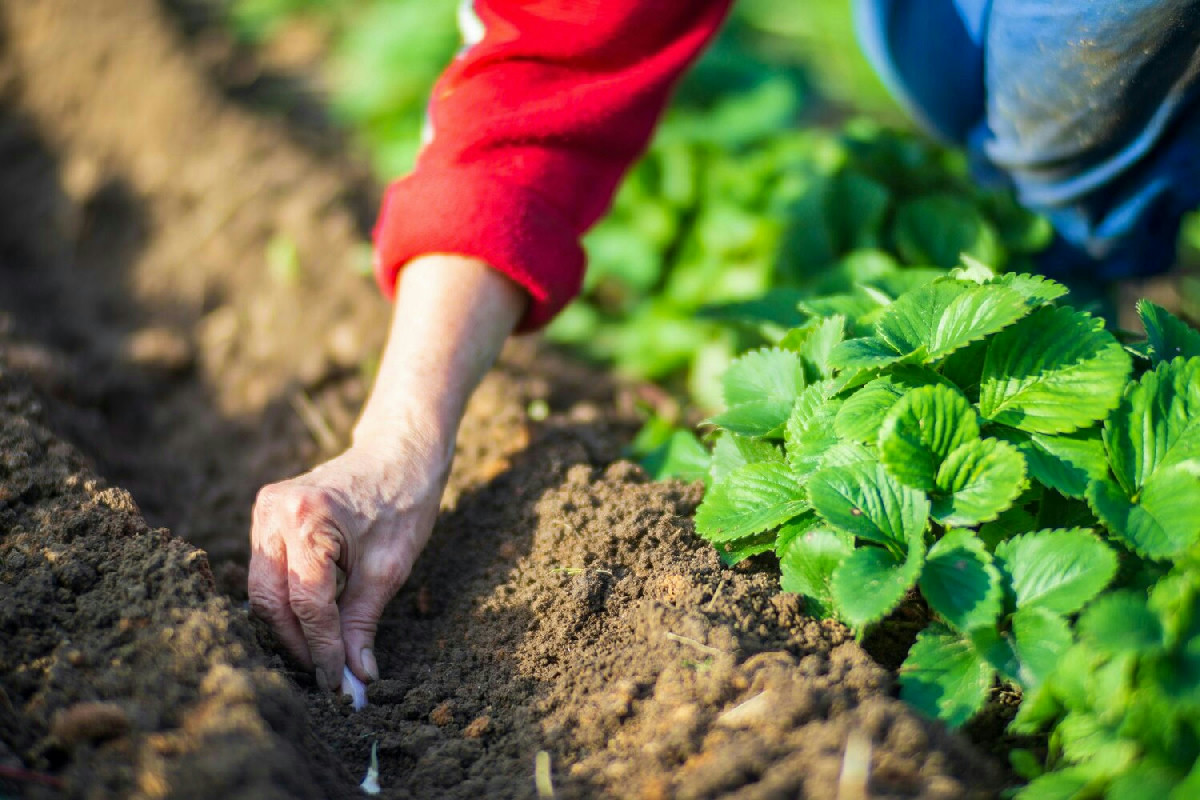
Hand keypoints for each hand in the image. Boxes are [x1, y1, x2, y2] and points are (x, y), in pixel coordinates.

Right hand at [246, 254, 525, 691]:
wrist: (400, 451)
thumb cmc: (403, 501)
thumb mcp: (389, 568)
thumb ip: (362, 624)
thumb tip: (354, 678)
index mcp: (308, 517)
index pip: (307, 602)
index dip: (322, 649)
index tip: (337, 684)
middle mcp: (275, 511)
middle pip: (270, 599)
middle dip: (298, 643)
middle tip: (327, 677)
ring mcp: (264, 511)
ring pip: (262, 589)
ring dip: (288, 626)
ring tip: (320, 656)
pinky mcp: (266, 516)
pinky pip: (266, 571)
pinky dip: (284, 601)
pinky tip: (308, 624)